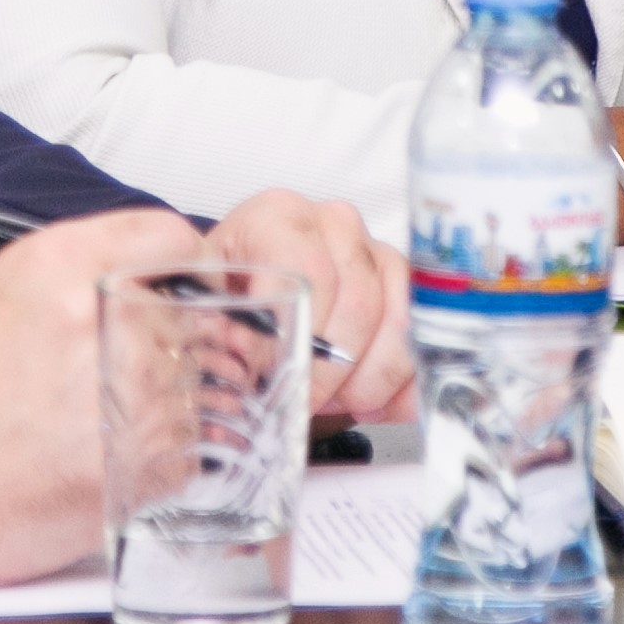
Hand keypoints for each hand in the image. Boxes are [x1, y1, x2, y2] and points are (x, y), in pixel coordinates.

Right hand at [0, 206, 197, 586]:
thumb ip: (77, 265)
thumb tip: (143, 268)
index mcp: (67, 267)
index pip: (171, 238)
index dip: (182, 264)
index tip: (183, 285)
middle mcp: (108, 322)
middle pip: (193, 313)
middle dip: (173, 336)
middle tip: (133, 365)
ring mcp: (133, 396)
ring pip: (197, 384)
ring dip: (167, 398)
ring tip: (107, 417)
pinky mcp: (143, 465)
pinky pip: (189, 447)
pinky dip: (160, 453)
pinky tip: (109, 453)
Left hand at [202, 188, 416, 426]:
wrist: (251, 300)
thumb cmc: (227, 301)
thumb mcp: (200, 301)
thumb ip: (205, 314)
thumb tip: (241, 347)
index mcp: (278, 217)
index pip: (307, 271)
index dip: (299, 336)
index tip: (277, 380)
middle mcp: (334, 225)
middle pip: (359, 302)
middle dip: (333, 371)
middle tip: (307, 404)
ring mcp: (376, 252)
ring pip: (398, 324)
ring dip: (368, 381)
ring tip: (336, 404)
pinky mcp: (407, 287)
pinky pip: (422, 341)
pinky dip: (404, 385)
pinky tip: (375, 406)